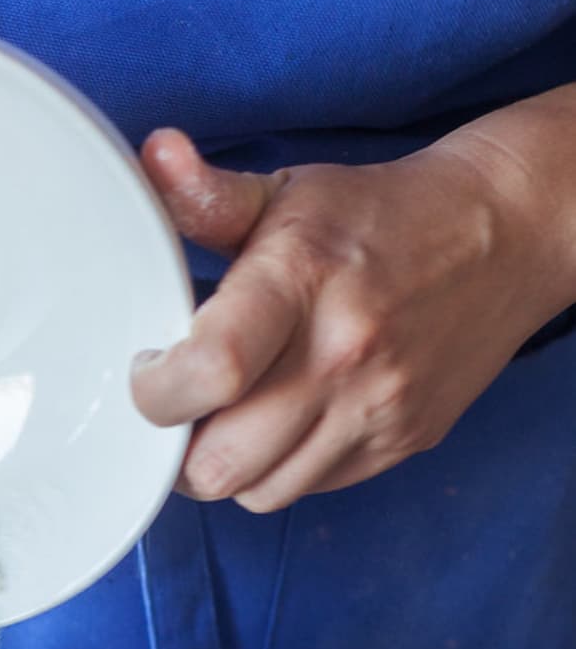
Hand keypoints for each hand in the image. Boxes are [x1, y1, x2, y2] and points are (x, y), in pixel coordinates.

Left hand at [130, 123, 575, 511]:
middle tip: (177, 406)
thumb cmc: (379, 217)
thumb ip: (207, 194)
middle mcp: (343, 354)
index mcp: (302, 281)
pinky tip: (281, 421)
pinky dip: (281, 469)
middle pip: (221, 463)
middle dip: (178, 447)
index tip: (146, 371)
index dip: (155, 392)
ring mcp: (377, 408)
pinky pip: (311, 489)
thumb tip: (155, 156)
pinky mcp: (401, 441)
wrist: (502, 235)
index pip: (214, 369)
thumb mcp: (287, 193)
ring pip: (261, 492)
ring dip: (229, 466)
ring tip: (225, 416)